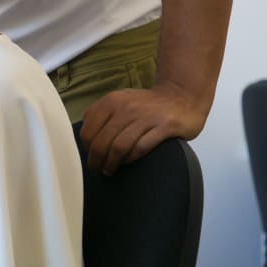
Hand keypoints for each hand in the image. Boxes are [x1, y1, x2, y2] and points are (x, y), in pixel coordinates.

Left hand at [80, 82, 207, 175]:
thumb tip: (84, 133)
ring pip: (119, 146)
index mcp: (111, 101)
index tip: (89, 157)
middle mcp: (126, 108)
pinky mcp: (165, 127)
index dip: (86, 148)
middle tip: (97, 170)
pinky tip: (127, 162)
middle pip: (101, 141)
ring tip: (109, 170)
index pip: (88, 130)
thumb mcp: (120, 100)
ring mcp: (146, 117)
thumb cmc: (147, 104)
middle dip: (96, 160)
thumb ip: (101, 113)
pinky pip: (141, 147)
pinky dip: (131, 158)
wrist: (182, 95)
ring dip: (111, 163)